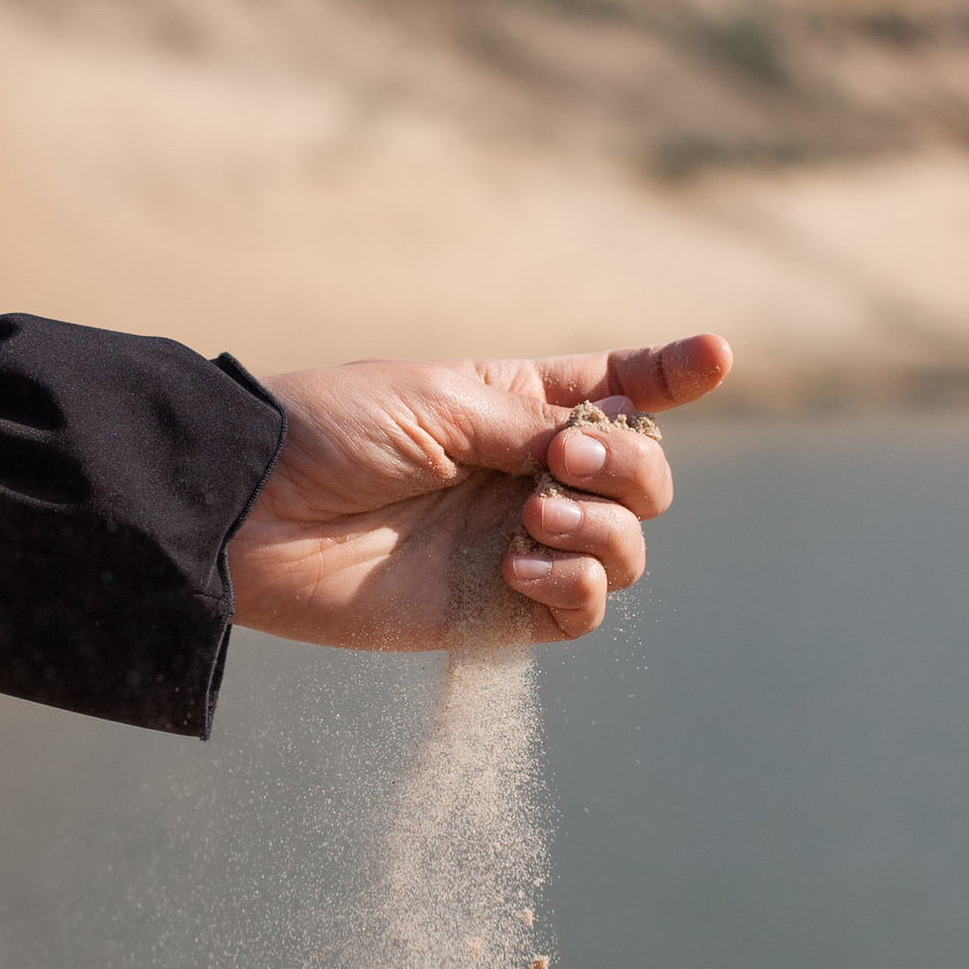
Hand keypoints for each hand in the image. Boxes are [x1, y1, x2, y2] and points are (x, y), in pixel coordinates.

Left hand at [228, 333, 733, 650]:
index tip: (716, 356)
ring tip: (532, 513)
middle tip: (560, 462)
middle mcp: (529, 474)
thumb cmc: (329, 433)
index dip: (672, 375)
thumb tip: (596, 447)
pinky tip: (525, 564)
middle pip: (643, 476)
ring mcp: (516, 544)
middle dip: (629, 465)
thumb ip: (532, 424)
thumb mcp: (440, 400)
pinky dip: (576, 585)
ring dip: (603, 526)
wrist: (251, 513)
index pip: (618, 390)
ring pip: (625, 547)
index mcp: (517, 405)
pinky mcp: (492, 611)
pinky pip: (582, 610)